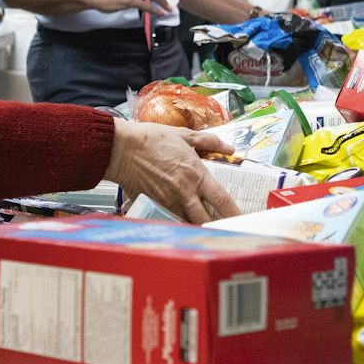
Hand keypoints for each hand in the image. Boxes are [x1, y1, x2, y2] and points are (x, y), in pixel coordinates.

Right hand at [103, 122, 242, 223]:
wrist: (120, 148)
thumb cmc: (150, 139)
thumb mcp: (183, 135)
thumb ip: (209, 141)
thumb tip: (228, 148)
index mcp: (195, 174)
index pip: (221, 199)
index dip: (234, 212)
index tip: (243, 220)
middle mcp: (183, 192)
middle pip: (204, 219)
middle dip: (214, 226)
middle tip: (222, 229)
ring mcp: (166, 201)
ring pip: (185, 222)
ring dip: (192, 224)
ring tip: (198, 225)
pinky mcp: (151, 205)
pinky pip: (166, 218)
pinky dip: (172, 219)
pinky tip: (173, 217)